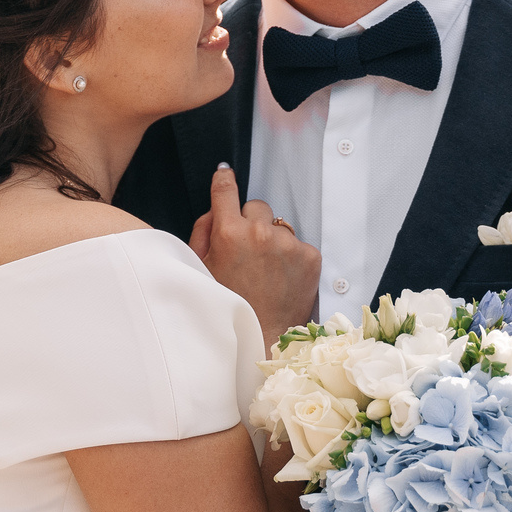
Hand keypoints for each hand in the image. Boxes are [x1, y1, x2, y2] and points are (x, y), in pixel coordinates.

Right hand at [189, 163, 319, 339]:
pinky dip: (292, 257)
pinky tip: (283, 278)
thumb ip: (203, 232)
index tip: (225, 174)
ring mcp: (288, 244)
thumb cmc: (228, 305)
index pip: (226, 190)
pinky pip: (299, 244)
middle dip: (252, 222)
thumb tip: (216, 208)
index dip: (224, 180)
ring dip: (274, 240)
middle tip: (248, 250)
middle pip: (257, 206)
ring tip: (267, 271)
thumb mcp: (201, 268)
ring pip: (279, 226)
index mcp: (229, 233)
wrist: (263, 337)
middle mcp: (260, 233)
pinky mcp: (311, 256)